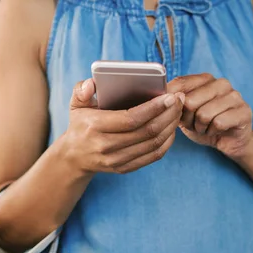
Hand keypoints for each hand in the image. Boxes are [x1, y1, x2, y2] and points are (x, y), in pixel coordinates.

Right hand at [59, 79, 183, 173]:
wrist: (73, 157)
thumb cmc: (80, 124)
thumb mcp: (75, 105)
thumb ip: (80, 90)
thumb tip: (91, 83)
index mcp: (94, 127)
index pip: (130, 119)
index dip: (153, 108)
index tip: (169, 96)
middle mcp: (105, 146)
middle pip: (146, 132)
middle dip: (167, 114)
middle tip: (179, 100)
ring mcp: (115, 160)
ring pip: (153, 144)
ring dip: (170, 127)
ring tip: (178, 111)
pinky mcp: (124, 168)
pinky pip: (152, 156)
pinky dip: (166, 142)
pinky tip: (171, 129)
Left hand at [166, 73, 252, 158]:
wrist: (228, 141)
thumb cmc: (203, 124)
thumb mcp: (184, 112)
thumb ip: (174, 102)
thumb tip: (162, 95)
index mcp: (205, 79)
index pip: (179, 83)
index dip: (172, 102)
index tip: (174, 113)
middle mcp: (221, 83)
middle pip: (189, 101)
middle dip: (187, 119)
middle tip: (194, 124)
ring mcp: (235, 96)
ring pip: (203, 114)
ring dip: (200, 127)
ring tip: (205, 127)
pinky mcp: (244, 111)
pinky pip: (218, 123)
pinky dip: (212, 132)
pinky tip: (216, 131)